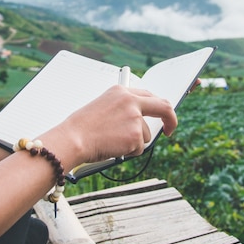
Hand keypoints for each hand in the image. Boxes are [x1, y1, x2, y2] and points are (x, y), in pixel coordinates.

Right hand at [53, 85, 176, 166]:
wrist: (72, 139)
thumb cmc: (82, 127)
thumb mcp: (103, 107)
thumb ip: (123, 109)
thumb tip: (140, 122)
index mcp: (121, 92)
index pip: (149, 95)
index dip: (158, 106)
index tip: (162, 115)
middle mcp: (131, 101)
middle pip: (163, 107)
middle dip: (170, 119)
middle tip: (169, 130)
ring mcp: (135, 118)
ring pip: (145, 135)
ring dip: (134, 142)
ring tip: (112, 141)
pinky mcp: (135, 135)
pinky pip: (139, 148)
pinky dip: (128, 152)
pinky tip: (113, 147)